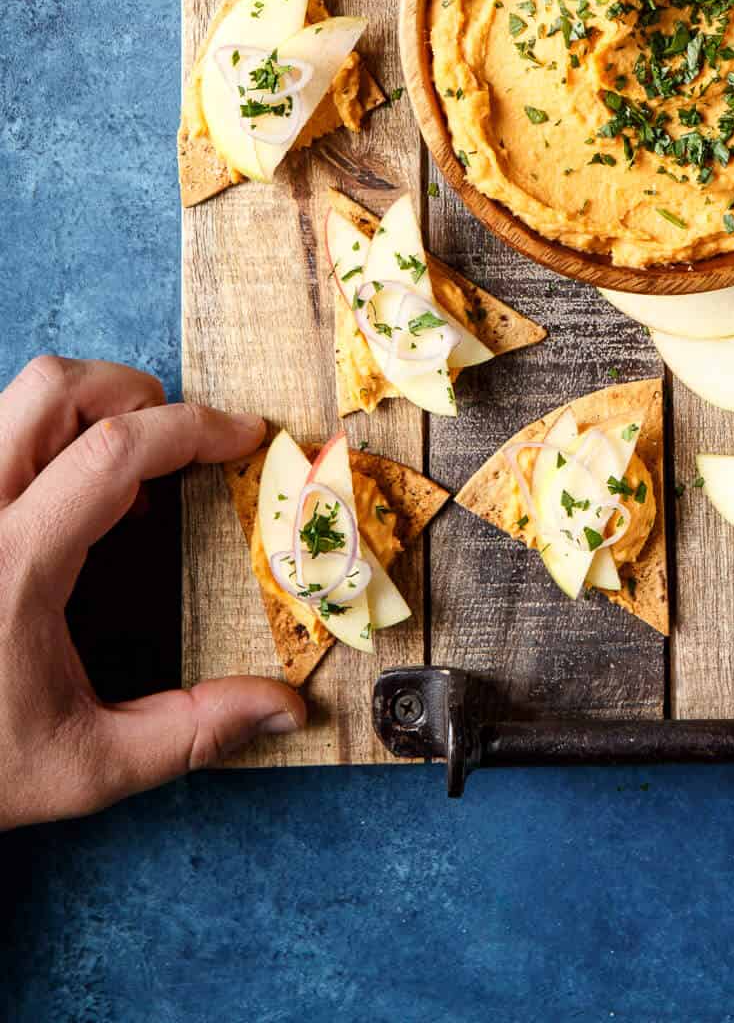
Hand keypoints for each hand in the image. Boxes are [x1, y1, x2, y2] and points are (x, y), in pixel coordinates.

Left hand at [0, 356, 304, 826]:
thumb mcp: (86, 766)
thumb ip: (190, 733)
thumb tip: (287, 710)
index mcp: (15, 564)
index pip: (116, 449)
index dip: (194, 427)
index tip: (245, 436)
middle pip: (54, 385)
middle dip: (134, 391)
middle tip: (178, 440)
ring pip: (15, 399)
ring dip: (85, 411)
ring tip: (125, 475)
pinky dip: (44, 443)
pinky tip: (67, 505)